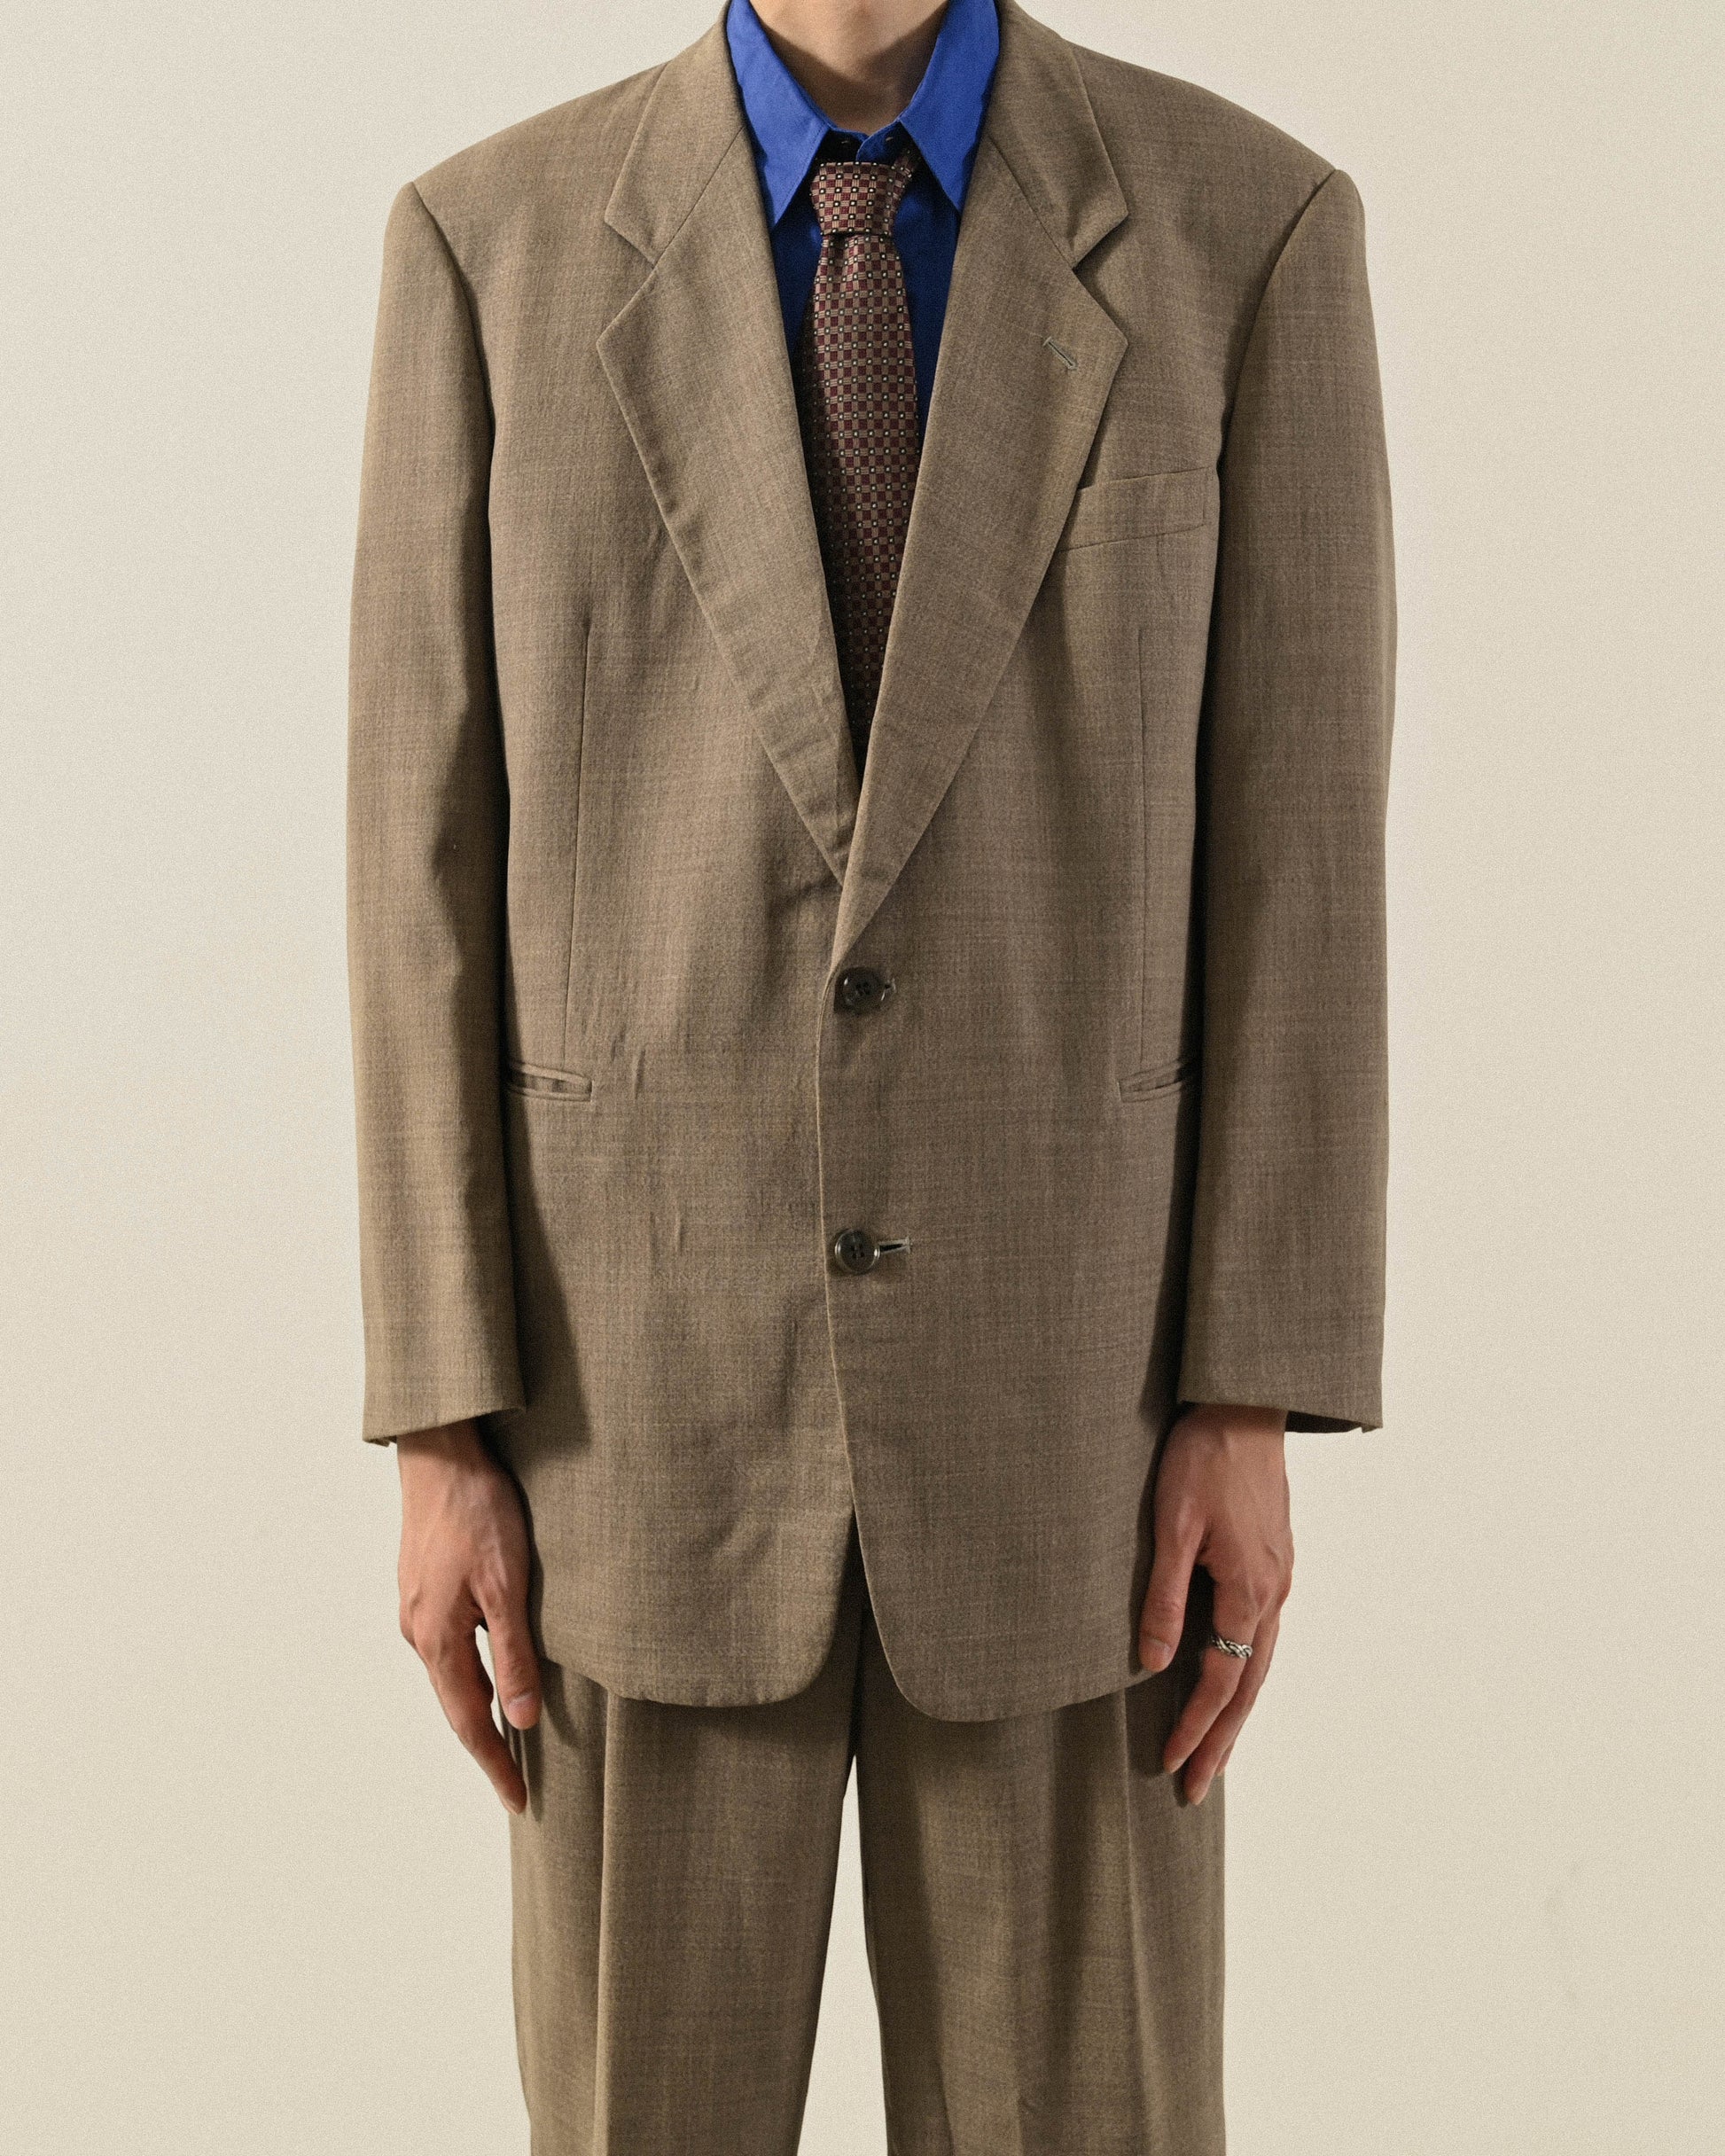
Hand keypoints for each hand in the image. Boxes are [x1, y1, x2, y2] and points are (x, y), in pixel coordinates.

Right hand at [395, 1420, 540, 1812]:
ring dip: (479, 1708)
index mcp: (437, 1638)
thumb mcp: (507, 1583)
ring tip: (511, 1737)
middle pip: (456, 1704)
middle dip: (487, 1745)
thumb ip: (514, 1653)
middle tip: (517, 1782)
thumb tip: (522, 1719)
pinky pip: (449, 1646)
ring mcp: (416, 1609)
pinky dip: (472, 1671)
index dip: (495, 1763)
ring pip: (452, 1675)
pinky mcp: (423, 1588)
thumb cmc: (477, 1512)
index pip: (469, 1720)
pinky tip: (493, 1672)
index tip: (518, 1800)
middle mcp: (418, 1632)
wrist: (440, 1454)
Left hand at [1138, 1403, 1292, 1804]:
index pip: (1222, 1680)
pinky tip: (1231, 1680)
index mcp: (1250, 1590)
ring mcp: (1279, 1576)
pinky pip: (1262, 1633)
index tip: (1171, 1764)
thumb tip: (1153, 1664)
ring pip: (1260, 1662)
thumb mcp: (1172, 1525)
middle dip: (1220, 1739)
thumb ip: (1164, 1596)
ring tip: (1212, 1751)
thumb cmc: (1203, 1457)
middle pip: (1249, 1685)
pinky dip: (1246, 1671)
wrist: (1245, 1405)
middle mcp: (1274, 1592)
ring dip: (1235, 1711)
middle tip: (1195, 1788)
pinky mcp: (1274, 1560)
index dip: (1195, 1726)